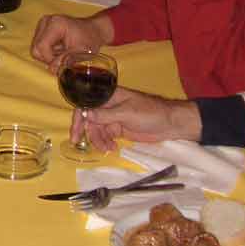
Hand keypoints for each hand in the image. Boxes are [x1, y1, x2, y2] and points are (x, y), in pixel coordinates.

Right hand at [30, 13, 112, 70]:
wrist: (93, 31)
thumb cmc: (89, 39)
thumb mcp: (80, 52)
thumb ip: (65, 60)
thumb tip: (52, 70)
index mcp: (55, 24)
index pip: (42, 46)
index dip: (49, 59)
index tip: (61, 65)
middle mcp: (46, 21)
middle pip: (36, 47)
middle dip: (48, 58)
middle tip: (62, 61)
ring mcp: (43, 24)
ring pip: (36, 48)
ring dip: (47, 56)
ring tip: (62, 54)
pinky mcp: (42, 28)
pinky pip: (38, 45)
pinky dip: (47, 52)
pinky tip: (59, 50)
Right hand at [75, 87, 201, 153]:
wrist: (170, 124)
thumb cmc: (150, 113)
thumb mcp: (127, 113)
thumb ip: (105, 115)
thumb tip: (85, 114)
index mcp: (109, 97)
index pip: (87, 104)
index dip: (78, 117)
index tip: (75, 131)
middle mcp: (108, 107)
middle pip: (89, 119)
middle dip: (85, 131)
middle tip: (78, 143)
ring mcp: (113, 118)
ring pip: (97, 130)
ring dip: (98, 140)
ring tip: (107, 148)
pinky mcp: (119, 129)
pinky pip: (106, 136)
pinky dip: (105, 143)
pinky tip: (111, 148)